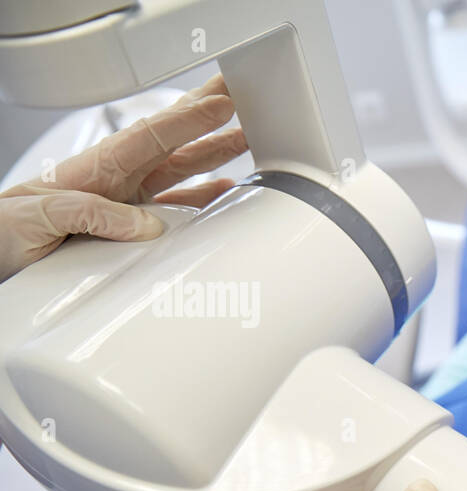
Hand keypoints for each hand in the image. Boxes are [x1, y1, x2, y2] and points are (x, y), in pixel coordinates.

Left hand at [0, 73, 246, 282]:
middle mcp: (118, 179)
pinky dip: (208, 197)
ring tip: (249, 135)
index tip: (220, 104)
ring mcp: (129, 200)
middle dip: (208, 114)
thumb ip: (89, 213)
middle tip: (241, 92)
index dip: (188, 120)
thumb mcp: (37, 214)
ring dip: (218, 151)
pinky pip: (180, 206)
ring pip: (183, 169)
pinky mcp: (134, 226)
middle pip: (174, 140)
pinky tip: (227, 191)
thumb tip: (146, 223)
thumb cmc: (5, 228)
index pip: (151, 136)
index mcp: (96, 168)